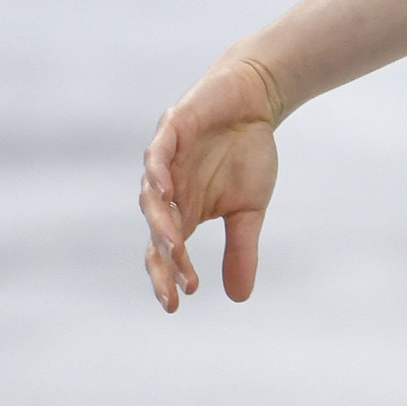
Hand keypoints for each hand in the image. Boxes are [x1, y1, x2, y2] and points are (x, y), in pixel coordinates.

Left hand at [141, 56, 282, 310]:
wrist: (254, 101)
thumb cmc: (246, 154)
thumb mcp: (250, 209)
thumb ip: (240, 249)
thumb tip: (238, 297)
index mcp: (184, 212)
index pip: (167, 251)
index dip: (169, 275)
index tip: (177, 303)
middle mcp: (167, 191)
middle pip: (156, 230)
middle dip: (163, 260)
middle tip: (173, 285)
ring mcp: (165, 162)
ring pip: (152, 197)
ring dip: (161, 222)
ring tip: (175, 246)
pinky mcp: (171, 131)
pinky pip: (157, 155)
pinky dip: (157, 172)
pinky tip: (164, 190)